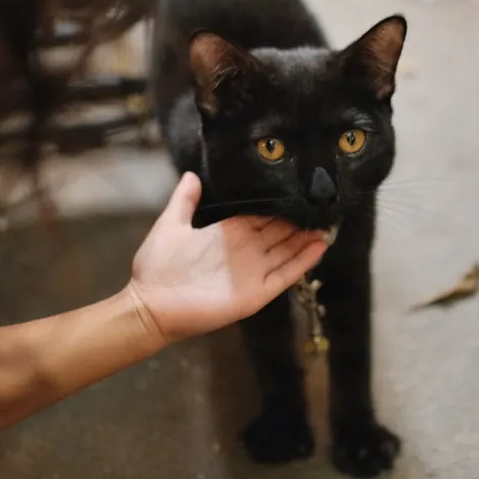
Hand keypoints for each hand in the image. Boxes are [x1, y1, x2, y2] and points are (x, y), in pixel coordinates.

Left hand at [124, 172, 327, 342]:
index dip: (280, 208)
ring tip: (328, 224)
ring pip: (287, 253)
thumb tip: (192, 174)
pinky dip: (302, 262)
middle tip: (323, 206)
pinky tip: (319, 247)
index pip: (262, 218)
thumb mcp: (171, 224)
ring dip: (307, 240)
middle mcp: (246, 252)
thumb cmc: (158, 266)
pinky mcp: (256, 293)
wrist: (150, 304)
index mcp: (229, 234)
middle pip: (280, 234)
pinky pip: (284, 276)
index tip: (299, 193)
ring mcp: (253, 273)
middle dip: (300, 222)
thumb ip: (184, 200)